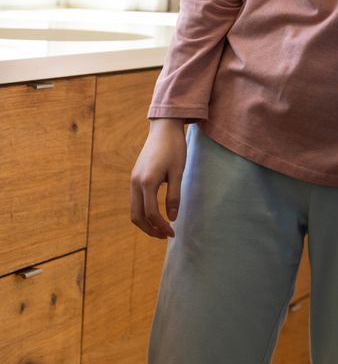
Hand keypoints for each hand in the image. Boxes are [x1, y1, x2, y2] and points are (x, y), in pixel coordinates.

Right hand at [130, 118, 187, 238]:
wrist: (163, 127)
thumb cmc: (174, 147)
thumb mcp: (178, 171)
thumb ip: (174, 195)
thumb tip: (171, 218)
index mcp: (147, 182)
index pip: (151, 213)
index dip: (161, 226)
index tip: (173, 233)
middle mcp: (136, 182)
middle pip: (137, 216)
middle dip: (150, 229)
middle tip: (164, 236)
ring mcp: (133, 179)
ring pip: (133, 209)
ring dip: (145, 222)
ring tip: (159, 228)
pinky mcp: (135, 176)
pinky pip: (135, 200)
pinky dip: (142, 211)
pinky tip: (155, 213)